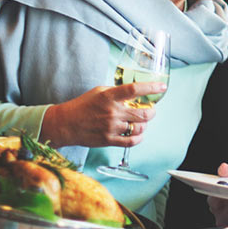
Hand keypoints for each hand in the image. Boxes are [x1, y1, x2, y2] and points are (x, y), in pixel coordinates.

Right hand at [40, 81, 165, 147]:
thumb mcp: (99, 91)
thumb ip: (116, 92)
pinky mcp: (109, 140)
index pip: (135, 89)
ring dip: (145, 125)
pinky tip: (138, 134)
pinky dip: (139, 138)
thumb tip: (134, 92)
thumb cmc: (82, 105)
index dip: (151, 87)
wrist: (65, 124)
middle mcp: (112, 112)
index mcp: (109, 96)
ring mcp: (111, 127)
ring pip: (139, 128)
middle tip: (151, 110)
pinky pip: (131, 141)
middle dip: (152, 112)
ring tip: (142, 122)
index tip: (162, 86)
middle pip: (143, 113)